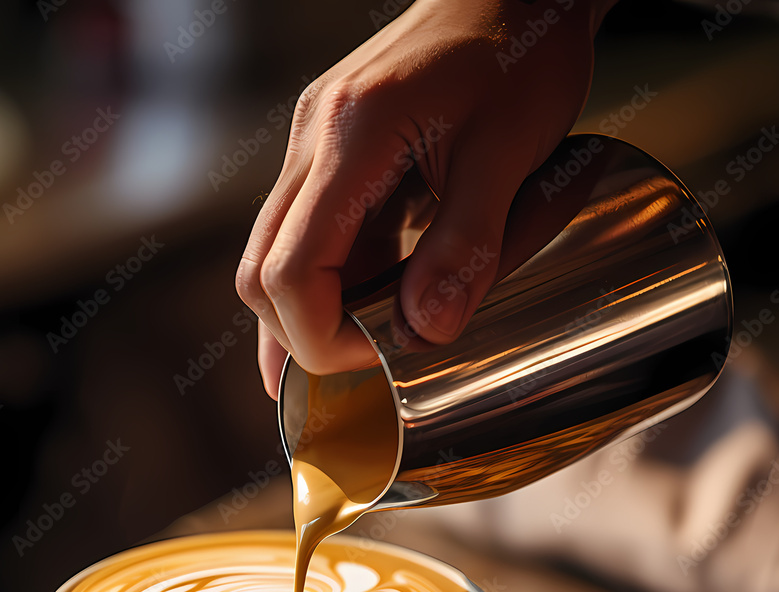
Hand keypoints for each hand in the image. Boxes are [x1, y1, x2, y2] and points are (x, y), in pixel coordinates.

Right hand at [236, 0, 608, 397]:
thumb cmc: (519, 51)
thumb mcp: (509, 152)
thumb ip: (467, 245)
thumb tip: (424, 331)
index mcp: (348, 138)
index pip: (290, 275)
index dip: (324, 340)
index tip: (386, 353)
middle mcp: (310, 142)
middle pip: (259, 277)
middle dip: (307, 335)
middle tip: (376, 352)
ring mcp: (310, 147)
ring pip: (271, 260)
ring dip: (313, 312)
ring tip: (374, 333)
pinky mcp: (324, 155)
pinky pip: (301, 236)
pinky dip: (328, 282)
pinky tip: (370, 299)